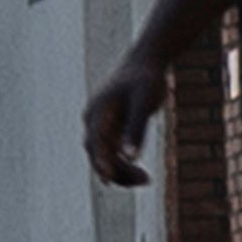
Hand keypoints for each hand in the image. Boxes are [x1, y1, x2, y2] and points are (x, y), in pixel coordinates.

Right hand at [85, 45, 172, 188]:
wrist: (147, 62)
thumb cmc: (146, 78)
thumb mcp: (143, 101)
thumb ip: (136, 128)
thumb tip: (130, 158)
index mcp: (98, 111)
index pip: (94, 141)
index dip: (100, 161)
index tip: (108, 179)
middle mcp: (95, 121)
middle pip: (97, 154)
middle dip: (116, 170)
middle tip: (145, 179)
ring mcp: (102, 127)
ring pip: (104, 158)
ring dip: (121, 172)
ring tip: (146, 179)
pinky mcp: (112, 131)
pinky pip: (113, 155)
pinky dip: (125, 166)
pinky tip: (142, 175)